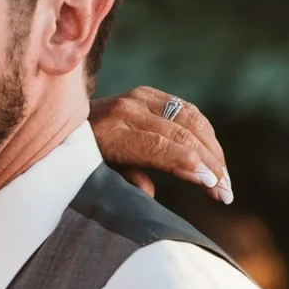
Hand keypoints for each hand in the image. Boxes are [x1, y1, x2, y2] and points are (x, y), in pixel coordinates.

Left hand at [90, 85, 231, 203]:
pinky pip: (186, 110)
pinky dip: (205, 133)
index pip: (158, 146)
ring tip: (224, 179)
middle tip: (225, 192)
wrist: (63, 122)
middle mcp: (127, 109)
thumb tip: (150, 194)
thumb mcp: (95, 175)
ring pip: (190, 118)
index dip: (188, 163)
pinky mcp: (149, 93)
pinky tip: (213, 156)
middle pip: (180, 133)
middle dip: (209, 163)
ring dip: (213, 148)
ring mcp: (139, 97)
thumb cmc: (80, 158)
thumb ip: (124, 182)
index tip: (212, 184)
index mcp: (110, 132)